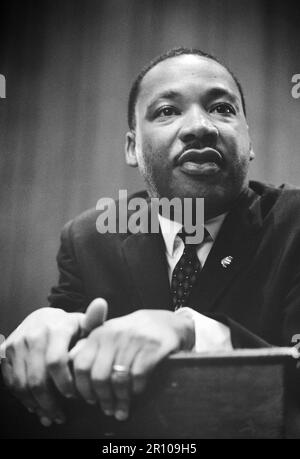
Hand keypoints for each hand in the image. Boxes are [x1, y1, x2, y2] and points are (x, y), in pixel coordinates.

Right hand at [0, 298, 106, 426]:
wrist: (41, 318)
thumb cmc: (68, 327)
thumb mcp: (82, 324)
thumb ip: (94, 320)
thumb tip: (101, 304)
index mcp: (56, 328)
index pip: (56, 361)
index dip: (64, 383)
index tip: (74, 395)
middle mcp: (33, 335)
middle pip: (37, 378)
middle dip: (49, 402)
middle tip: (60, 415)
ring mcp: (17, 344)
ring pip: (21, 384)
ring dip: (35, 404)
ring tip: (49, 414)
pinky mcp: (5, 352)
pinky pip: (10, 382)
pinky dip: (22, 398)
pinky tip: (35, 406)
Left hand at [70, 309, 194, 420]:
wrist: (164, 322)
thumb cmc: (130, 332)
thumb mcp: (108, 334)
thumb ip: (88, 348)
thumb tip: (69, 367)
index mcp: (99, 334)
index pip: (81, 365)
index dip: (82, 387)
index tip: (88, 399)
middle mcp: (113, 335)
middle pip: (98, 376)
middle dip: (102, 398)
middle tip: (106, 409)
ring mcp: (133, 341)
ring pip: (118, 380)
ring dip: (119, 400)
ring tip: (120, 409)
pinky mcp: (152, 349)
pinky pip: (138, 378)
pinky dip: (136, 390)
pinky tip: (136, 393)